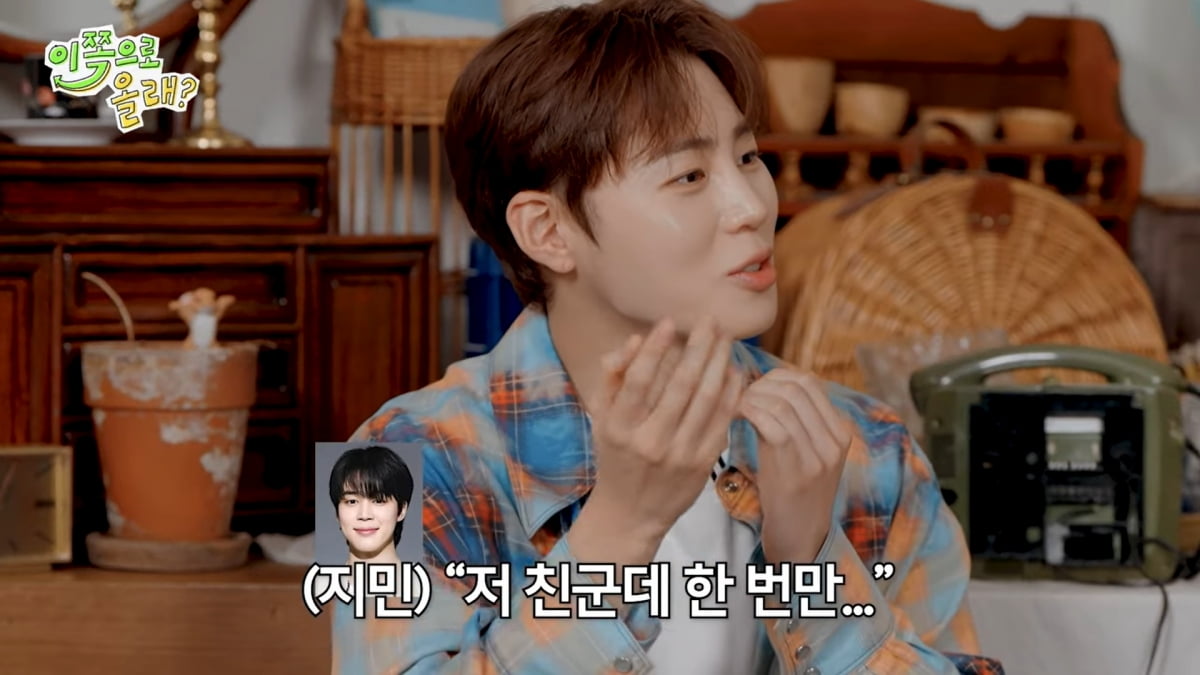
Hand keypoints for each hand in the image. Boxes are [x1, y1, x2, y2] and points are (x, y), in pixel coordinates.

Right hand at [569, 316, 742, 565]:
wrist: (631, 514)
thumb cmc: (615, 458)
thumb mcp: (602, 420)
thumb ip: (613, 380)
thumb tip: (631, 342)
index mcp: (619, 428)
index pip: (639, 379)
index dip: (655, 348)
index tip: (670, 322)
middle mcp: (650, 441)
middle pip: (680, 384)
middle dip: (698, 347)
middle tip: (710, 321)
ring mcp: (680, 453)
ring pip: (706, 399)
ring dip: (719, 363)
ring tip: (726, 338)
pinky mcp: (703, 463)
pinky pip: (722, 420)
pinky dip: (730, 392)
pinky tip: (733, 370)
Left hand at [738, 368, 853, 563]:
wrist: (800, 537)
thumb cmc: (793, 492)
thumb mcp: (805, 452)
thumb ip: (796, 421)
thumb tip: (765, 384)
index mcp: (840, 431)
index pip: (808, 382)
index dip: (775, 377)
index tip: (753, 386)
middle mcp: (834, 439)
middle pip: (795, 387)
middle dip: (761, 385)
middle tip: (738, 395)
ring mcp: (819, 454)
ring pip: (782, 403)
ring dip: (751, 398)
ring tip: (735, 406)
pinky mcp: (797, 468)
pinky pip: (771, 424)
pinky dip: (748, 413)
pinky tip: (735, 418)